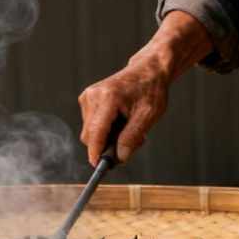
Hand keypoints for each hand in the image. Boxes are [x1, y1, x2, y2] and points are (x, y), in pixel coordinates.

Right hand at [78, 11, 214, 165]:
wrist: (148, 70)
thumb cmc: (150, 90)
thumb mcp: (147, 116)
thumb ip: (132, 137)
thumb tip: (120, 157)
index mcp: (107, 98)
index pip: (95, 132)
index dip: (96, 153)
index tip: (99, 167)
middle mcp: (92, 96)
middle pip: (90, 136)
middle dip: (108, 146)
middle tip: (133, 143)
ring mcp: (87, 97)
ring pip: (91, 133)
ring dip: (108, 139)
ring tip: (129, 129)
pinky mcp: (87, 100)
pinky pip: (92, 126)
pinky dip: (106, 131)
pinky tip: (121, 123)